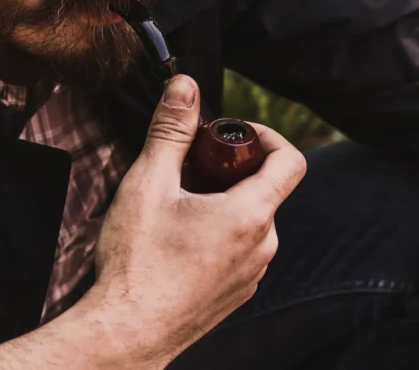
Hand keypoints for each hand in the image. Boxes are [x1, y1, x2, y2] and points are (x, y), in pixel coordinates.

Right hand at [81, 74, 306, 366]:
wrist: (127, 333)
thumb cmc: (137, 262)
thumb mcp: (148, 184)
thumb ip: (171, 131)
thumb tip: (186, 86)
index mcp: (250, 215)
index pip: (291, 161)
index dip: (267, 136)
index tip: (233, 135)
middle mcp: (262, 247)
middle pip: (265, 190)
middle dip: (231, 171)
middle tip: (188, 169)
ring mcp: (251, 275)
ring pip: (250, 222)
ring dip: (223, 204)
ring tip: (177, 208)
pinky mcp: (236, 296)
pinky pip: (239, 252)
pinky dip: (218, 236)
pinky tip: (177, 242)